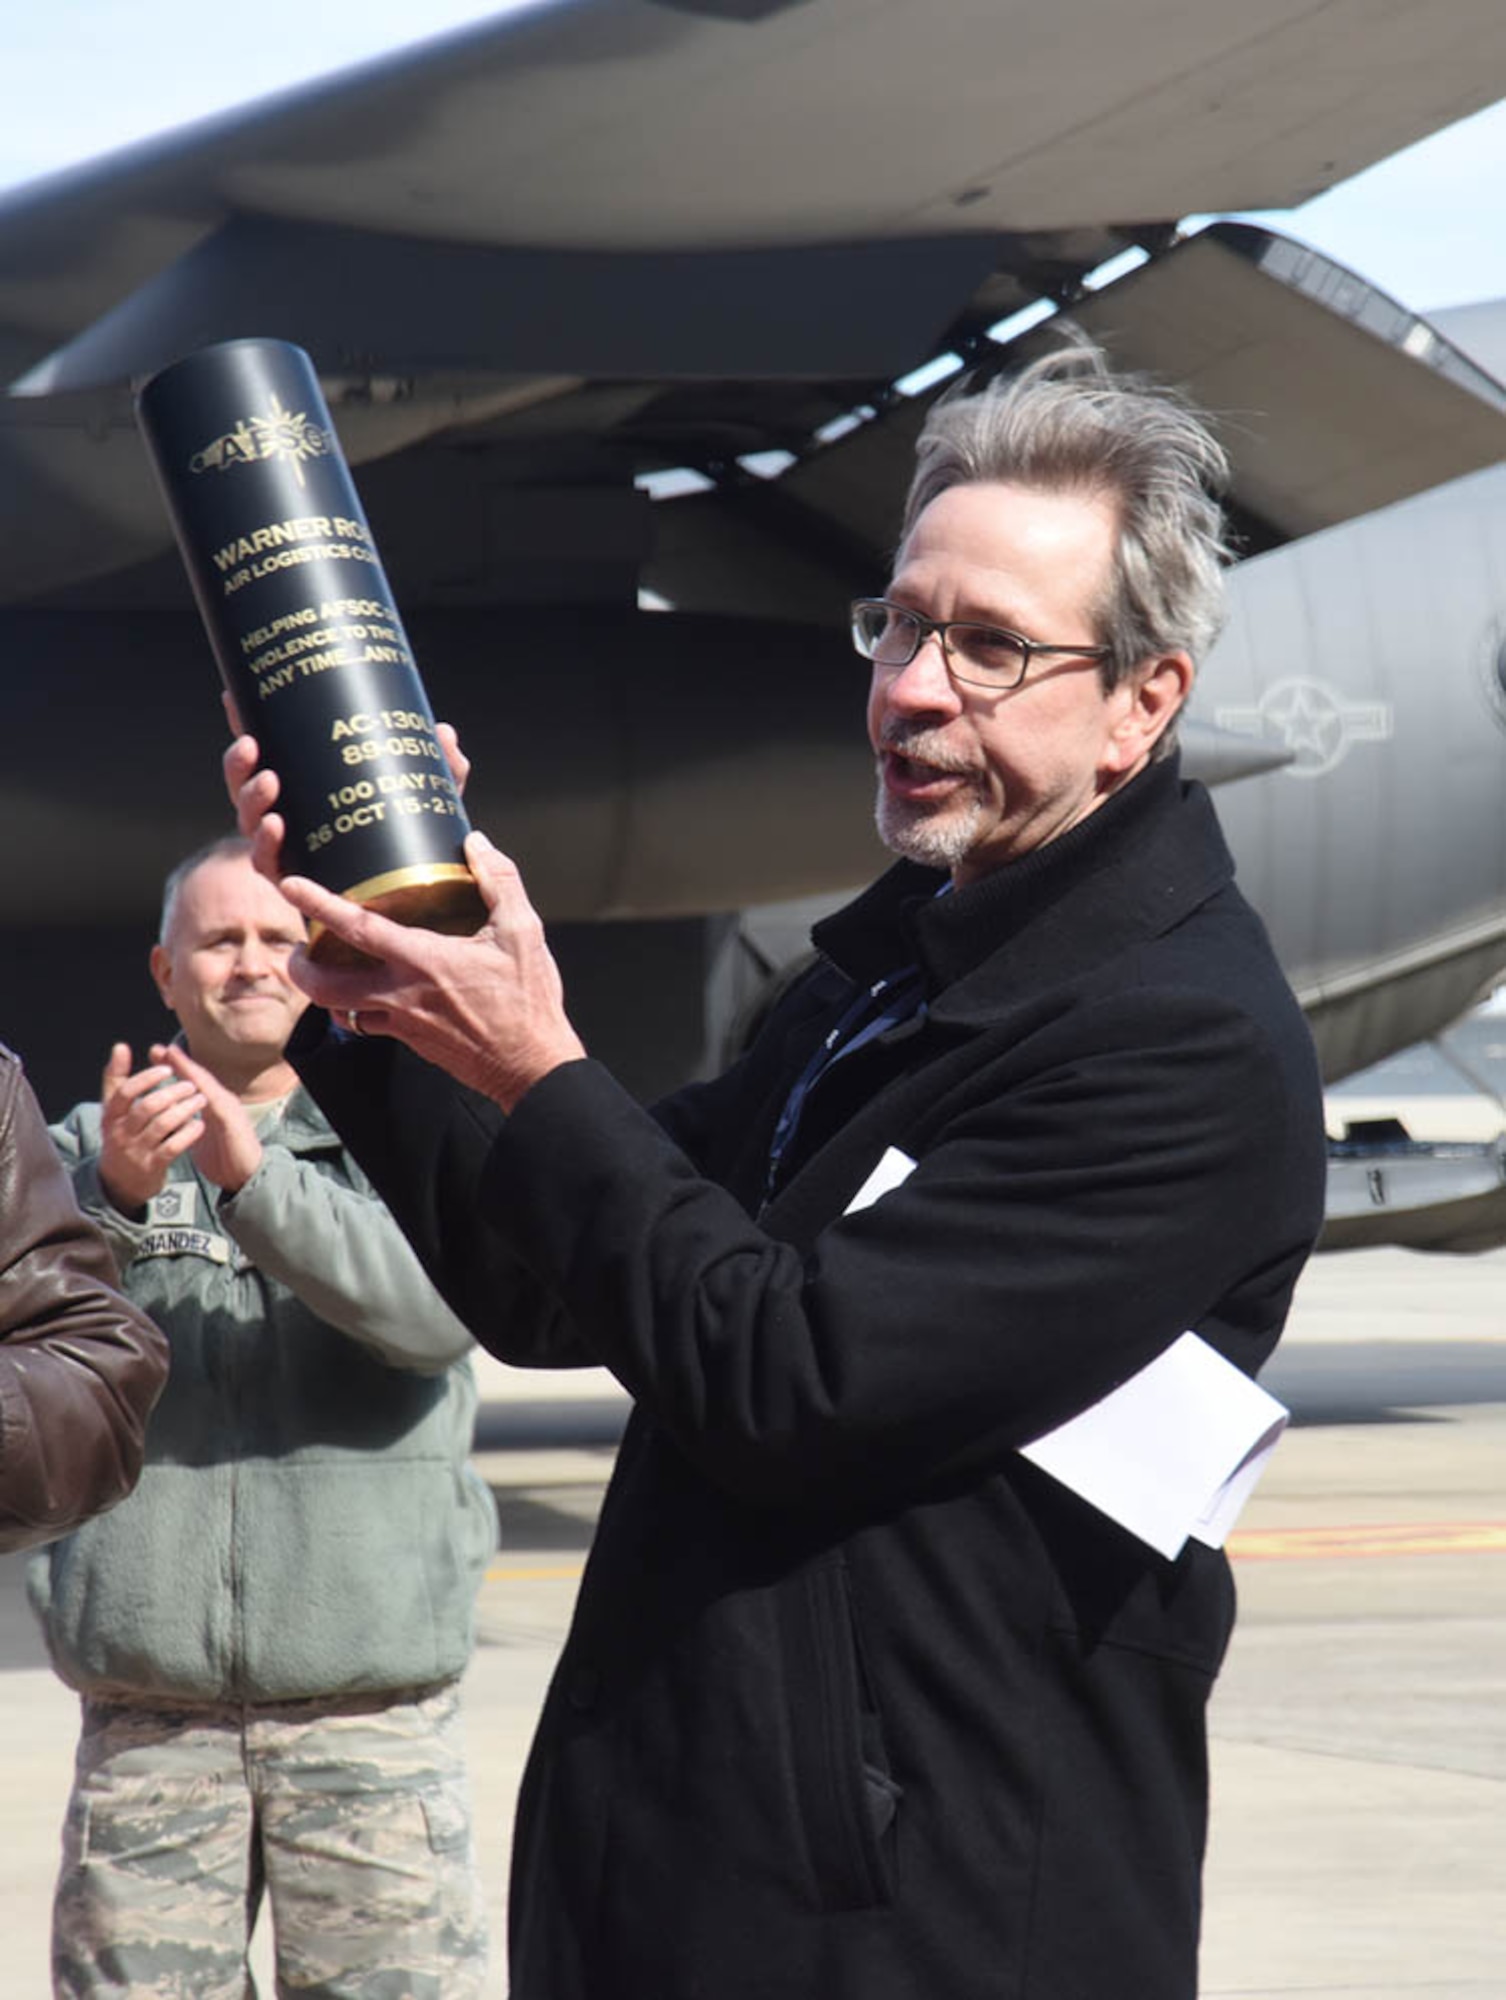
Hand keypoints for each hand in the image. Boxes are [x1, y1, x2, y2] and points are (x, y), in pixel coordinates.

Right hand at [97, 1044, 206, 1213]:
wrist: (119, 1183)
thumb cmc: (121, 1135)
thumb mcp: (113, 1111)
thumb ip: (116, 1079)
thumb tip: (121, 1046)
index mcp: (110, 1116)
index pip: (124, 1092)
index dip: (146, 1078)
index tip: (167, 1068)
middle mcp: (120, 1133)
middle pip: (146, 1107)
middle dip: (172, 1092)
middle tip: (191, 1085)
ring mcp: (136, 1151)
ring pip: (162, 1125)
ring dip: (184, 1109)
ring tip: (201, 1100)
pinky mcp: (152, 1167)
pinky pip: (172, 1147)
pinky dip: (188, 1134)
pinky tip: (200, 1124)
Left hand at [154, 1043, 263, 1194]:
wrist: (246, 1178)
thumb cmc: (224, 1158)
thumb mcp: (199, 1135)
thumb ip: (186, 1120)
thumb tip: (168, 1110)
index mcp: (212, 1105)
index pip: (191, 1081)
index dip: (175, 1066)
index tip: (156, 1053)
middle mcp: (222, 1103)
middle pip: (198, 1078)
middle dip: (179, 1062)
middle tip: (161, 1048)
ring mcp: (229, 1111)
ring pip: (207, 1086)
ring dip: (189, 1070)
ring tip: (174, 1057)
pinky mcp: (233, 1123)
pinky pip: (216, 1105)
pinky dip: (203, 1092)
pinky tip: (191, 1084)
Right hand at [224, 725, 469, 885]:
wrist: (408, 904)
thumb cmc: (406, 840)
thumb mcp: (423, 800)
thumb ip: (439, 769)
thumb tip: (445, 732)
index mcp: (301, 786)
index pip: (266, 751)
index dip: (243, 722)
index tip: (234, 696)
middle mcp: (282, 814)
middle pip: (243, 784)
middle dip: (239, 763)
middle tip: (252, 743)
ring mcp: (283, 849)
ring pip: (249, 821)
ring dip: (251, 799)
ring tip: (270, 781)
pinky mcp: (292, 882)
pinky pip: (268, 864)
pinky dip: (266, 845)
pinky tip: (276, 825)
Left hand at [274, 831, 585, 1113]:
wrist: (533, 1066)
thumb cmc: (529, 1001)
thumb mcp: (523, 932)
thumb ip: (499, 882)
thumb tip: (476, 844)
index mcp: (423, 961)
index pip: (357, 928)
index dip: (318, 904)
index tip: (291, 886)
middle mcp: (402, 995)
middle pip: (324, 987)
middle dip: (299, 967)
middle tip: (294, 948)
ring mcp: (403, 1024)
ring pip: (340, 1011)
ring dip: (325, 991)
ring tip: (327, 970)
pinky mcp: (412, 1043)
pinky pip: (370, 1026)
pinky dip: (360, 1010)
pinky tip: (373, 995)